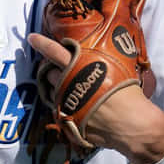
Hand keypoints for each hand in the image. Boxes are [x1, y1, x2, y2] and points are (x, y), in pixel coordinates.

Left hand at [27, 32, 163, 163]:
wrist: (131, 125)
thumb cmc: (128, 94)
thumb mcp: (117, 68)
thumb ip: (100, 61)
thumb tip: (97, 55)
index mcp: (80, 67)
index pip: (54, 51)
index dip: (42, 43)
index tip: (32, 38)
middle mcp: (68, 83)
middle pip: (49, 72)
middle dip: (49, 68)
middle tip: (54, 67)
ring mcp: (65, 102)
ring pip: (50, 90)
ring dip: (53, 86)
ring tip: (63, 85)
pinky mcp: (66, 119)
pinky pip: (56, 108)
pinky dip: (60, 103)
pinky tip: (71, 103)